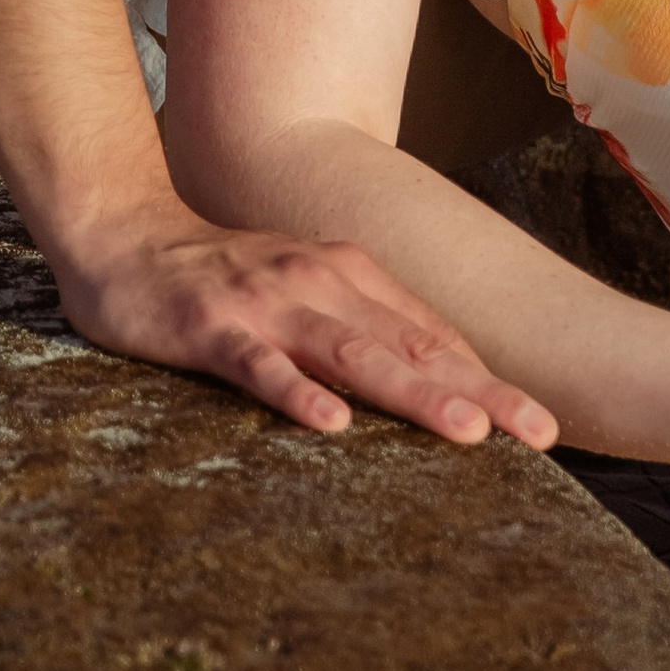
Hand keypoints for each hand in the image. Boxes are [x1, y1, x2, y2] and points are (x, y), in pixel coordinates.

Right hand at [54, 212, 560, 450]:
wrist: (126, 238)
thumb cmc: (224, 281)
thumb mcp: (307, 294)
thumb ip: (365, 330)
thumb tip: (438, 380)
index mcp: (351, 276)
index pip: (434, 336)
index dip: (491, 378)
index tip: (544, 424)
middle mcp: (321, 283)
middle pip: (412, 347)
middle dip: (481, 391)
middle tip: (538, 432)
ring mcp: (268, 305)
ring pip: (353, 354)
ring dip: (414, 392)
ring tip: (467, 431)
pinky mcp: (213, 328)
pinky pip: (262, 366)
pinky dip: (298, 394)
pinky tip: (331, 424)